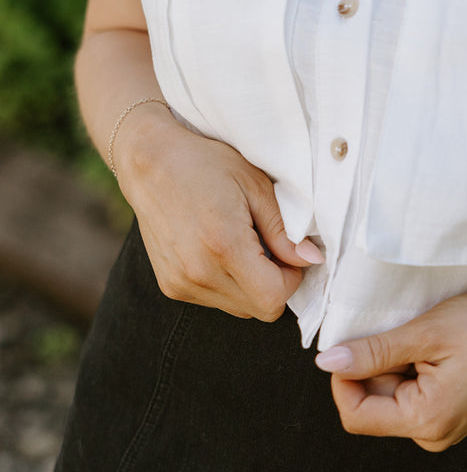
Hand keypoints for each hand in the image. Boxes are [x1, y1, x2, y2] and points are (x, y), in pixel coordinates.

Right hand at [116, 106, 323, 319]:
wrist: (150, 163)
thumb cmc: (206, 164)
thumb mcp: (255, 185)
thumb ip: (284, 229)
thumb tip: (311, 259)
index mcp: (224, 245)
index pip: (274, 299)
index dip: (291, 280)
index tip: (288, 252)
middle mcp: (199, 272)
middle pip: (259, 309)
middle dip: (273, 283)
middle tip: (266, 244)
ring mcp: (180, 283)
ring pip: (239, 308)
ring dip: (251, 285)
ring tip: (241, 243)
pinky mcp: (170, 286)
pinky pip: (215, 299)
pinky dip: (227, 282)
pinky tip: (219, 249)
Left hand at [315, 293, 466, 450]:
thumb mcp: (426, 333)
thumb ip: (373, 352)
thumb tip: (327, 363)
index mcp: (426, 422)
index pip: (354, 414)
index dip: (344, 377)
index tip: (357, 341)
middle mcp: (434, 435)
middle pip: (372, 405)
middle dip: (374, 366)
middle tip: (402, 332)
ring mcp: (445, 426)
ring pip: (392, 396)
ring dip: (394, 364)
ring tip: (424, 338)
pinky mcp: (454, 412)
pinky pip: (414, 394)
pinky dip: (412, 367)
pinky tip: (435, 346)